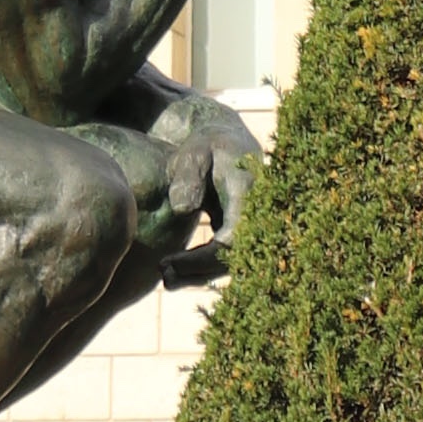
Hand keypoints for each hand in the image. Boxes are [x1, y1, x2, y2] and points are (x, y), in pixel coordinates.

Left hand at [143, 88, 262, 282]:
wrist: (227, 141)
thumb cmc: (206, 145)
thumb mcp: (194, 152)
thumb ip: (188, 175)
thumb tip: (182, 209)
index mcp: (250, 193)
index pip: (233, 238)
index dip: (203, 257)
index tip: (168, 262)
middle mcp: (259, 213)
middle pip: (234, 257)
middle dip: (199, 271)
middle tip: (163, 276)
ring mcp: (254, 225)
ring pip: (232, 262)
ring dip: (200, 274)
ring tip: (165, 279)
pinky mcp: (242, 232)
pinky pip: (227, 257)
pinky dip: (203, 268)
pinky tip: (174, 274)